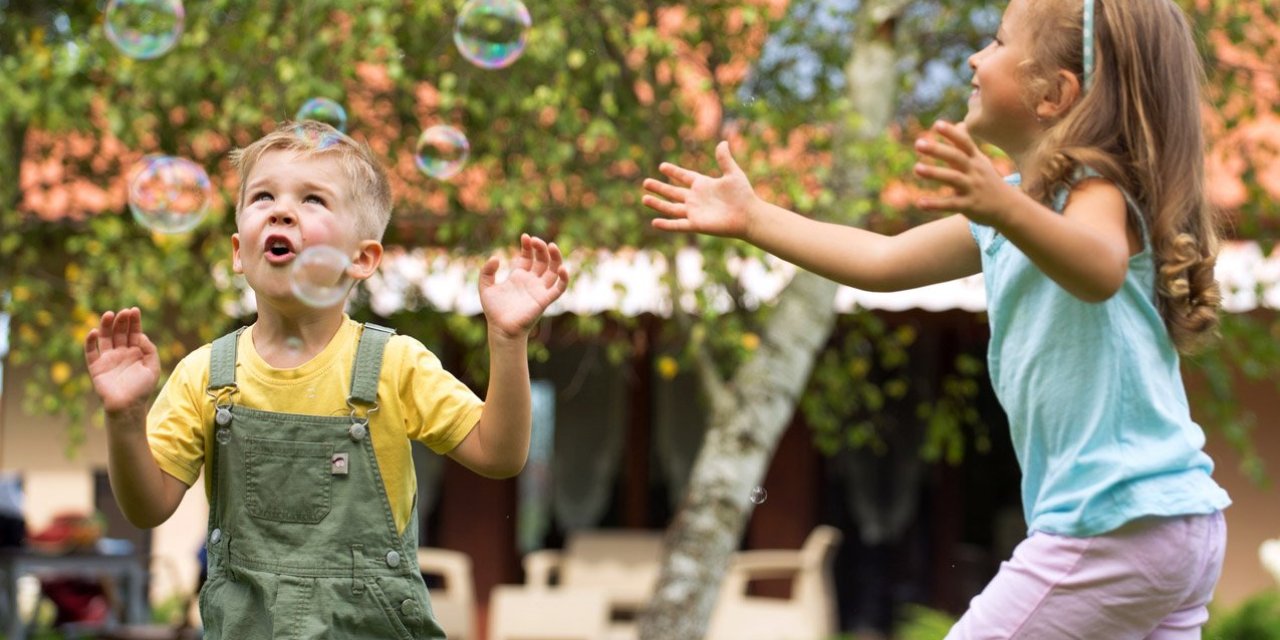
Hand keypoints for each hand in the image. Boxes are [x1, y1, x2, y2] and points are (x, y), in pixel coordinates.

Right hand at [84, 307, 160, 414]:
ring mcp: (108, 359)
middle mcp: (121, 353)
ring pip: (105, 338)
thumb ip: (150, 350)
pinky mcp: (96, 366)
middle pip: (120, 332)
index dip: (134, 321)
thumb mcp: (153, 368)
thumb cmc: (142, 389)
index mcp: (136, 352)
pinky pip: (91, 352)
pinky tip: (95, 332)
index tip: (134, 310)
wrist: (128, 406)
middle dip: (122, 321)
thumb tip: (141, 336)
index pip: (134, 332)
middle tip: (123, 312)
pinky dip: (90, 341)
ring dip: (106, 326)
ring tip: (109, 315)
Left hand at [479, 234, 569, 338]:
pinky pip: (559, 288)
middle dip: (540, 248)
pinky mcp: (545, 300)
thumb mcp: (485, 287)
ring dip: (555, 257)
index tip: (525, 237)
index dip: (528, 246)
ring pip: (554, 270)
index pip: (528, 256)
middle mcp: (531, 280)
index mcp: (519, 276)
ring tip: (551, 245)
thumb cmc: (494, 311)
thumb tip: (496, 257)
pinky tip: (561, 268)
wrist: (501, 329)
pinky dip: (564, 278)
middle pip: (542, 259)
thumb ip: (487, 271)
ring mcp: (539, 289)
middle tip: (535, 240)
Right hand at [642, 141, 757, 238]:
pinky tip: (655, 222)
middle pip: (673, 192)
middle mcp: (696, 198)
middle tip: (645, 182)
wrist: (749, 215)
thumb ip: (724, 159)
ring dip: (658, 204)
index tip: (662, 166)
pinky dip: (667, 224)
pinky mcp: (696, 224)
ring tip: (644, 198)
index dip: (674, 172)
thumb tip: (723, 142)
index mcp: (703, 185)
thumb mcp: (733, 174)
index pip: (684, 177)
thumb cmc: (743, 195)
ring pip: (671, 208)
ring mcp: (694, 212)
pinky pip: (678, 225)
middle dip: (659, 188)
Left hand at [913, 121, 1017, 226]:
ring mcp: (973, 188)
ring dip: (934, 173)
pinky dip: (935, 204)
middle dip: (938, 150)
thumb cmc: (988, 180)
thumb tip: (959, 124)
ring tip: (916, 168)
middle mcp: (975, 171)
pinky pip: (951, 204)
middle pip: (956, 157)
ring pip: (953, 178)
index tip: (936, 124)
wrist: (1008, 207)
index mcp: (976, 159)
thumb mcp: (980, 161)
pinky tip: (920, 202)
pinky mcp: (969, 206)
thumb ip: (966, 144)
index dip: (951, 133)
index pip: (964, 142)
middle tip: (918, 143)